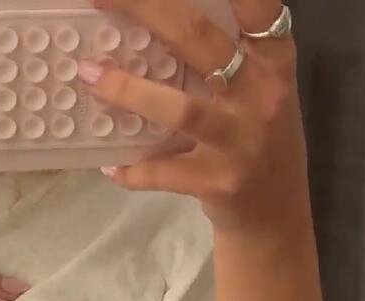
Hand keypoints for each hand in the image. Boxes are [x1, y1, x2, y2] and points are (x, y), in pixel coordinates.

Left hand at [79, 0, 311, 238]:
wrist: (276, 215)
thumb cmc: (259, 138)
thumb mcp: (260, 89)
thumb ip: (225, 55)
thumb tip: (155, 18)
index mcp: (273, 63)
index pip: (259, 8)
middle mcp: (262, 96)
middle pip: (201, 40)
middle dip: (147, 11)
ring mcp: (240, 143)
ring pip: (181, 109)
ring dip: (128, 91)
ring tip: (89, 75)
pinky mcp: (217, 183)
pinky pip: (162, 171)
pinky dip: (131, 168)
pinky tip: (109, 164)